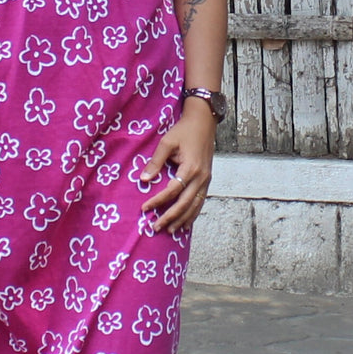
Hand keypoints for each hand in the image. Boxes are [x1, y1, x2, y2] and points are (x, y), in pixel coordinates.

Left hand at [139, 102, 216, 232]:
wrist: (204, 123)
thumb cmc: (183, 131)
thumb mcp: (167, 142)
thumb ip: (156, 161)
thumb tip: (144, 179)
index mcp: (190, 168)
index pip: (172, 190)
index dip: (157, 201)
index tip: (144, 208)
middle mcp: (201, 177)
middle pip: (185, 203)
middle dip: (170, 217)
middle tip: (155, 227)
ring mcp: (206, 180)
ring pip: (195, 206)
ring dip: (182, 219)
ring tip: (170, 230)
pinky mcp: (207, 180)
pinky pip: (200, 201)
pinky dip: (193, 214)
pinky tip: (186, 223)